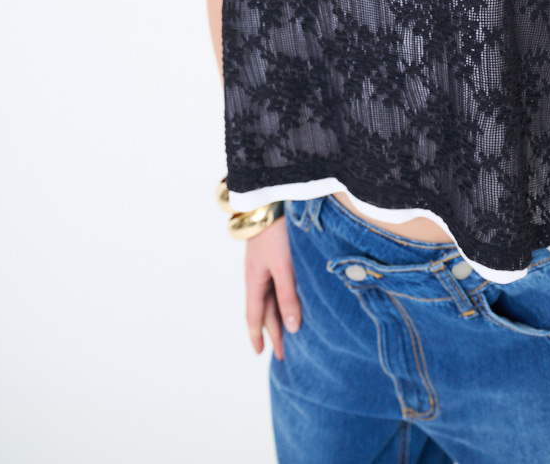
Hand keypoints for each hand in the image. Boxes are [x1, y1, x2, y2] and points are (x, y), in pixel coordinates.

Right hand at [244, 215, 301, 359]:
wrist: (272, 196)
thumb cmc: (276, 232)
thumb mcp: (283, 267)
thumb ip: (288, 296)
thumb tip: (292, 328)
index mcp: (254, 279)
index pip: (255, 315)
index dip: (258, 336)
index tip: (261, 354)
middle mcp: (258, 274)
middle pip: (265, 308)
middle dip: (274, 331)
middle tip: (284, 353)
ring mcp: (266, 263)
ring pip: (272, 296)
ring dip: (280, 314)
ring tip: (291, 331)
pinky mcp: (277, 252)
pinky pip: (279, 283)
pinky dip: (285, 297)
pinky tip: (295, 298)